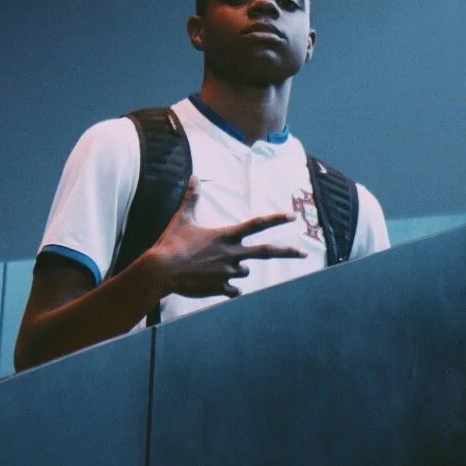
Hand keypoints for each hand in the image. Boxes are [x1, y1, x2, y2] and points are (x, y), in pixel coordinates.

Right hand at [147, 175, 305, 297]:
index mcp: (226, 235)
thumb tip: (193, 177)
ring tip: (213, 265)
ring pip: (244, 270)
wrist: (161, 271)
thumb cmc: (171, 243)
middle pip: (266, 251)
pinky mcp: (221, 288)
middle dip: (287, 251)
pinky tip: (214, 284)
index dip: (276, 219)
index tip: (292, 216)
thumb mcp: (183, 218)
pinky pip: (233, 289)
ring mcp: (228, 273)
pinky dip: (228, 287)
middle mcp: (232, 253)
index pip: (257, 224)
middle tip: (304, 253)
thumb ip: (192, 198)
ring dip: (237, 267)